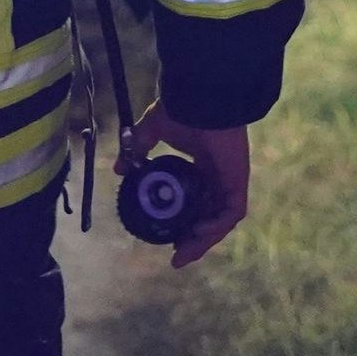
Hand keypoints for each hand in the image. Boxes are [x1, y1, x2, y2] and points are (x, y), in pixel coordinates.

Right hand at [125, 107, 250, 268]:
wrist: (201, 99)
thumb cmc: (181, 110)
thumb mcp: (152, 131)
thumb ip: (137, 148)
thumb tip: (119, 167)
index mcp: (202, 166)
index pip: (196, 202)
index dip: (183, 221)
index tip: (167, 235)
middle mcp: (218, 177)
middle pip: (208, 218)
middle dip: (193, 240)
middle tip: (175, 256)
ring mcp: (230, 180)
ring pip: (220, 221)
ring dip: (203, 240)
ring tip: (182, 254)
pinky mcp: (238, 181)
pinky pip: (231, 213)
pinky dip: (216, 225)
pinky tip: (198, 232)